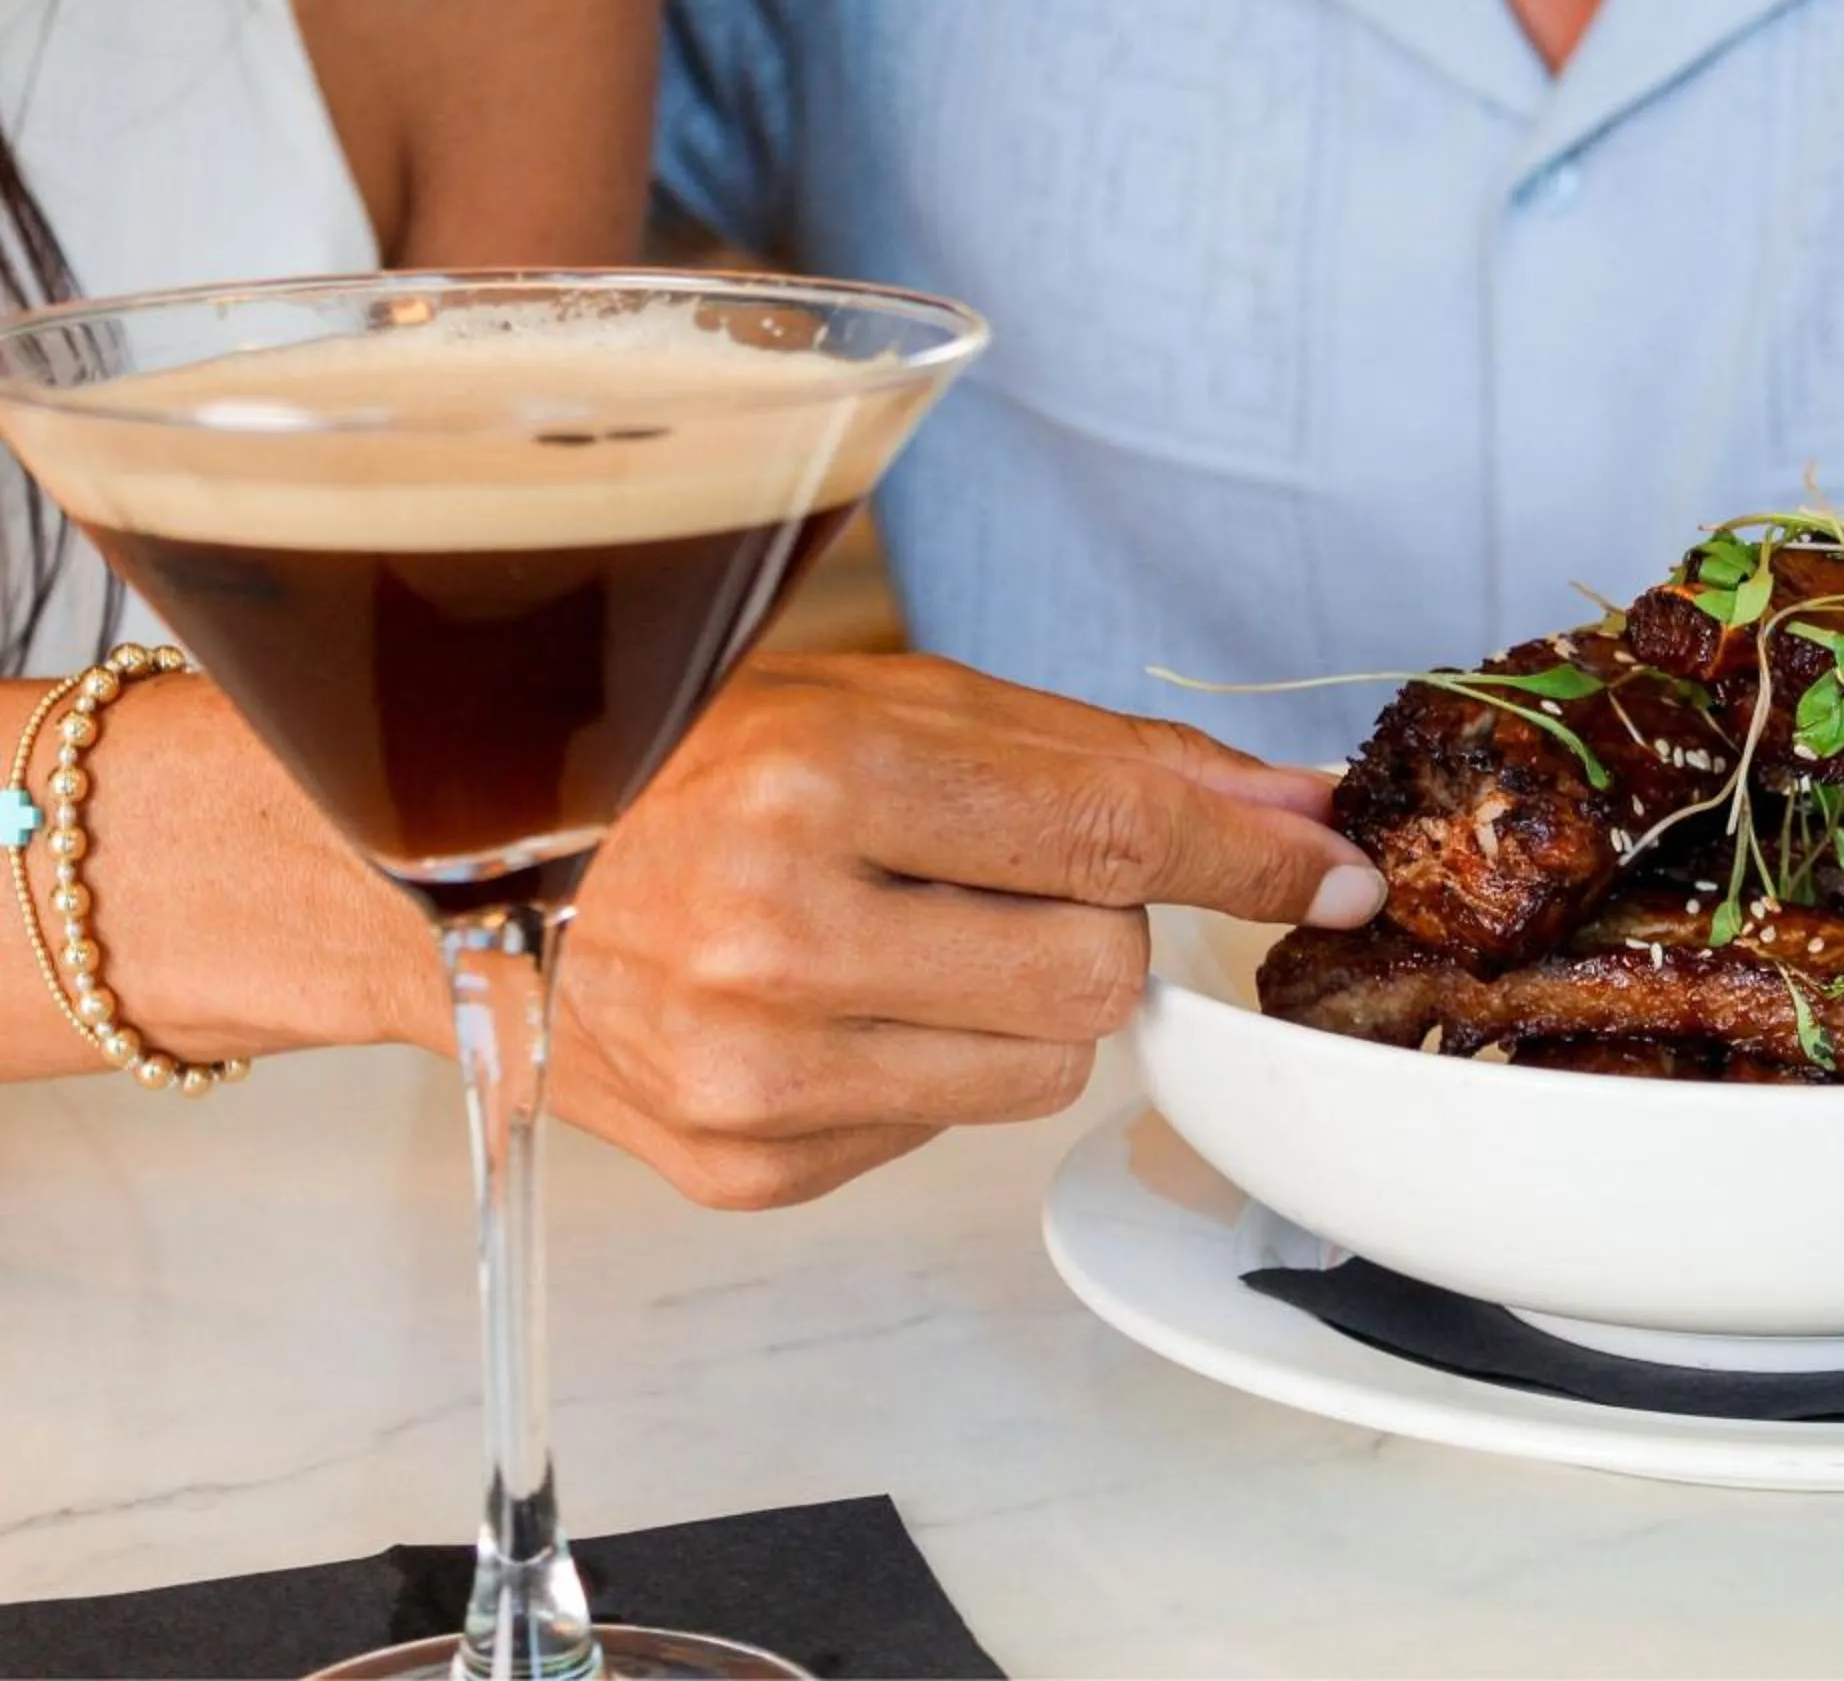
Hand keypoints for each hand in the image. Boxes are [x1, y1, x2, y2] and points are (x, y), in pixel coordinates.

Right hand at [537, 653, 1380, 1207]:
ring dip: (1019, 1001)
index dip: (1249, 854)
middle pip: (1100, 974)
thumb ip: (1106, 758)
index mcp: (817, 779)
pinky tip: (832, 1004)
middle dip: (1093, 921)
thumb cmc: (696, 764)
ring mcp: (755, 1072)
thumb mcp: (894, 703)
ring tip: (902, 936)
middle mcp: (776, 936)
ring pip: (1042, 1069)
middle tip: (990, 874)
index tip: (1335, 873)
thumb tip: (1297, 813)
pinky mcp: (748, 1167)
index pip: (1113, 831)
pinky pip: (945, 1128)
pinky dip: (927, 1064)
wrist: (479, 878)